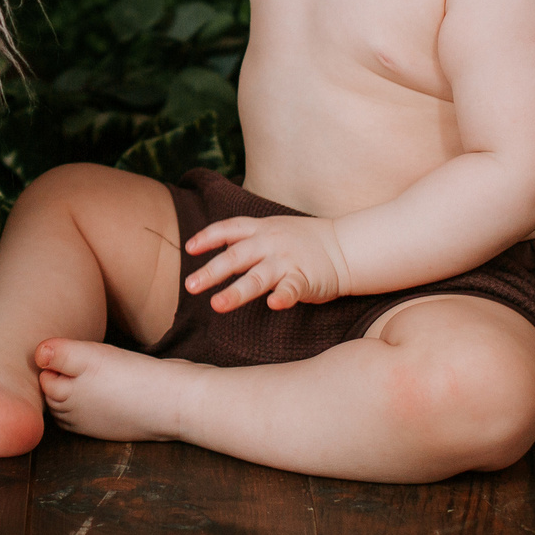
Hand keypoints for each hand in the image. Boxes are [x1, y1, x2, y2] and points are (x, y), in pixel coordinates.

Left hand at [183, 213, 348, 310]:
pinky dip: (283, 296)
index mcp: (260, 229)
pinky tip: (274, 305)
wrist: (344, 246)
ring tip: (218, 305)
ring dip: (236, 291)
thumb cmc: (302, 241)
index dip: (208, 237)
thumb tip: (216, 248)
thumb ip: (246, 239)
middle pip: (235, 256)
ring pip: (257, 277)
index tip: (190, 249)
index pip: (228, 229)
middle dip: (211, 271)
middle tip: (190, 286)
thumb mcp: (272, 229)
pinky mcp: (305, 278)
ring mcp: (287, 261)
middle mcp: (270, 244)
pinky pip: (292, 289)